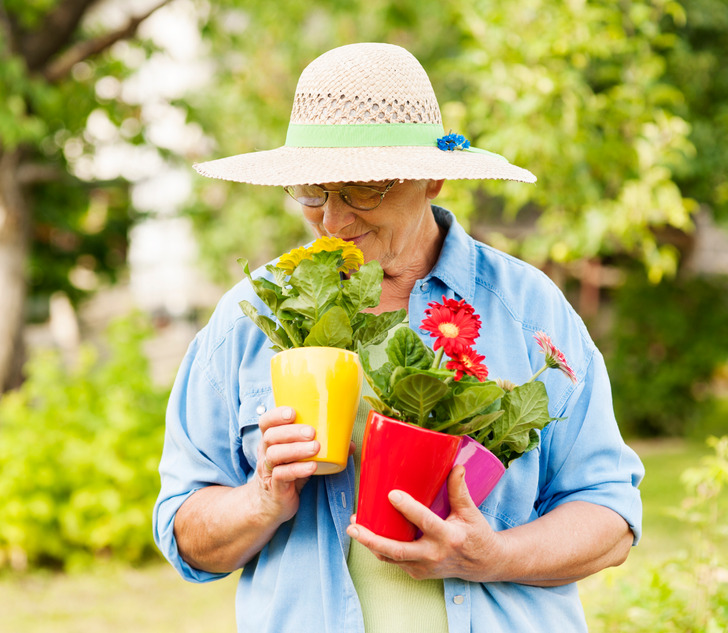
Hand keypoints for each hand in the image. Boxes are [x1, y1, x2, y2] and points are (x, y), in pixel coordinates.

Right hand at [255, 406, 319, 522]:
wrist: (272, 505)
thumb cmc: (289, 473)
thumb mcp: (301, 457)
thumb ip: (321, 448)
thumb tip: (349, 442)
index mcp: (270, 440)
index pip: (266, 423)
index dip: (276, 415)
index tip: (292, 412)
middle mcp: (265, 453)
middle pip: (271, 436)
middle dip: (291, 431)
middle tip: (311, 431)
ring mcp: (268, 470)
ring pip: (275, 455)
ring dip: (296, 449)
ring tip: (316, 447)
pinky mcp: (274, 487)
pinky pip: (282, 476)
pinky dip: (298, 469)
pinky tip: (312, 467)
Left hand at [346, 466, 506, 581]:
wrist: (484, 564)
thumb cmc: (476, 534)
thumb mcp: (470, 511)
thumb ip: (459, 489)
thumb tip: (455, 465)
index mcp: (449, 537)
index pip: (425, 522)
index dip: (408, 509)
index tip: (391, 494)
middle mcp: (434, 555)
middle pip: (398, 550)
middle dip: (373, 539)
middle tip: (353, 526)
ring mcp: (425, 567)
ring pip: (392, 558)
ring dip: (371, 544)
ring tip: (354, 527)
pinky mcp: (418, 572)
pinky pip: (395, 561)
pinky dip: (380, 549)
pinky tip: (368, 535)